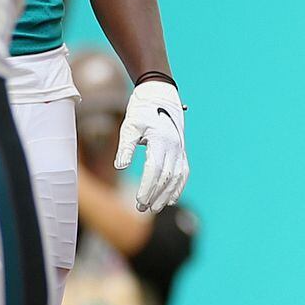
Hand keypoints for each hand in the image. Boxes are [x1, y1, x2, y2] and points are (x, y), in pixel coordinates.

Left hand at [114, 79, 188, 213]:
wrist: (160, 95)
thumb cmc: (141, 110)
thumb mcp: (130, 125)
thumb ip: (126, 146)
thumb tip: (121, 167)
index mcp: (160, 140)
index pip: (155, 170)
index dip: (147, 187)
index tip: (139, 201)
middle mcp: (174, 146)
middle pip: (166, 177)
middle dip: (154, 194)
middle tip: (142, 209)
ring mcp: (180, 149)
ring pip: (176, 177)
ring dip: (166, 194)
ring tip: (155, 207)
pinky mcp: (181, 150)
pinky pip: (183, 172)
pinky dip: (178, 186)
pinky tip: (171, 198)